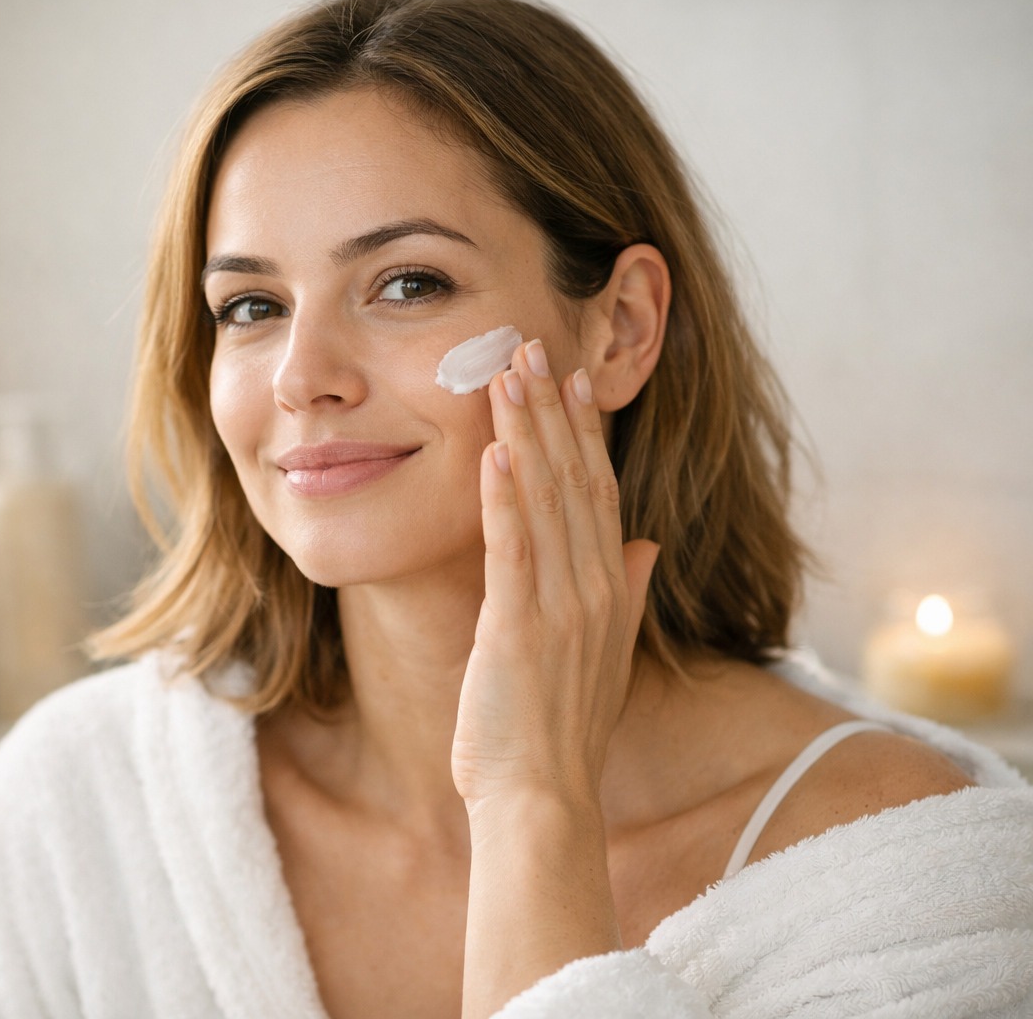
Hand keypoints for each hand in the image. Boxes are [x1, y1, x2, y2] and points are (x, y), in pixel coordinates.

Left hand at [451, 338, 658, 807]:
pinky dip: (506, 499)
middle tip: (532, 344)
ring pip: (546, 500)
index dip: (585, 430)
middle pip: (575, 479)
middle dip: (553, 409)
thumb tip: (644, 546)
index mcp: (608, 588)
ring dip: (527, 432)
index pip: (599, 490)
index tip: (571, 376)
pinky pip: (513, 550)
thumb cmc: (558, 728)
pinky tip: (495, 452)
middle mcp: (593, 587)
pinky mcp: (518, 628)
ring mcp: (559, 606)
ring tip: (508, 373)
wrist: (541, 796)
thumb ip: (624, 594)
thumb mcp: (602, 653)